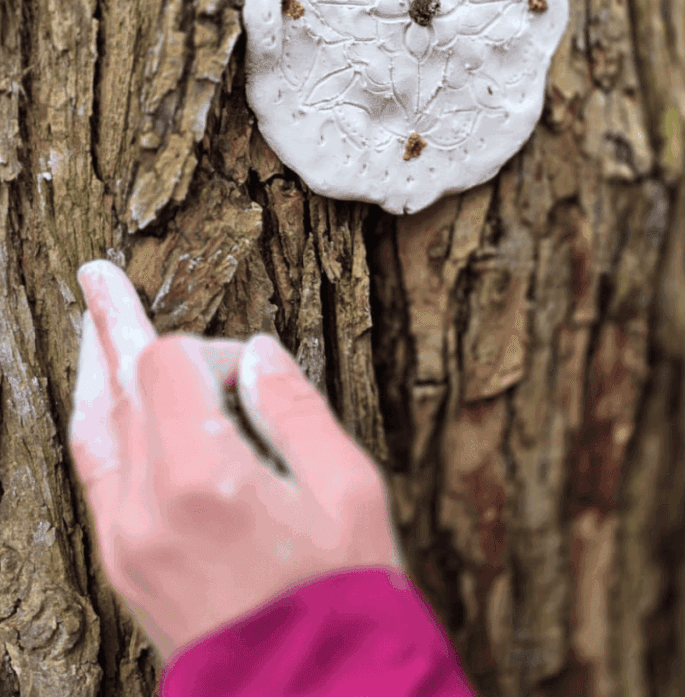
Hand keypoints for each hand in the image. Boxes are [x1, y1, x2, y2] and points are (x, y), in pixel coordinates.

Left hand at [68, 260, 403, 662]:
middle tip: (96, 272)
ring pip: (94, 428)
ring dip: (97, 370)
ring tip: (94, 324)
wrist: (308, 692)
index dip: (209, 349)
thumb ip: (295, 407)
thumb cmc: (340, 594)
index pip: (166, 366)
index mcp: (203, 479)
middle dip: (115, 325)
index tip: (251, 372)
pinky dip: (100, 425)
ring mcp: (124, 539)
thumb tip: (256, 353)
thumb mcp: (347, 489)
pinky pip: (96, 475)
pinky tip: (104, 402)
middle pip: (117, 386)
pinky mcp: (123, 564)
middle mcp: (146, 506)